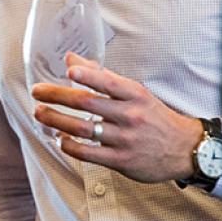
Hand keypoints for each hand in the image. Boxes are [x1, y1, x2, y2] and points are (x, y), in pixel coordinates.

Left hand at [30, 53, 202, 182]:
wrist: (184, 149)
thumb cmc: (153, 116)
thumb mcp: (135, 92)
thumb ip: (102, 76)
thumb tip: (71, 60)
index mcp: (134, 95)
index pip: (109, 82)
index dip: (89, 76)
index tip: (70, 71)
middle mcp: (130, 115)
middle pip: (87, 103)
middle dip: (57, 96)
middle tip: (37, 91)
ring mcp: (126, 139)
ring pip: (83, 128)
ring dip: (56, 120)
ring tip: (40, 113)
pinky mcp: (122, 161)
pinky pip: (89, 153)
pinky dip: (70, 145)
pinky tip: (59, 139)